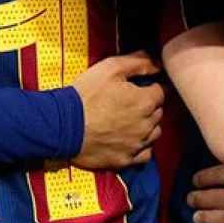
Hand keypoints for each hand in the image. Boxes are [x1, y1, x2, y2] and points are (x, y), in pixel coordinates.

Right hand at [70, 52, 163, 169]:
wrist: (62, 125)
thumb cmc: (86, 95)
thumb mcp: (110, 68)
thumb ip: (138, 63)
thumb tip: (157, 63)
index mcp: (144, 102)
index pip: (161, 92)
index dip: (150, 88)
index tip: (140, 88)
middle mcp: (146, 125)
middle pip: (158, 113)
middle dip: (148, 106)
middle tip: (130, 102)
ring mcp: (136, 145)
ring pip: (154, 133)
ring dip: (147, 125)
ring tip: (130, 120)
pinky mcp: (125, 160)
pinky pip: (144, 154)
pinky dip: (141, 146)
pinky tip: (130, 139)